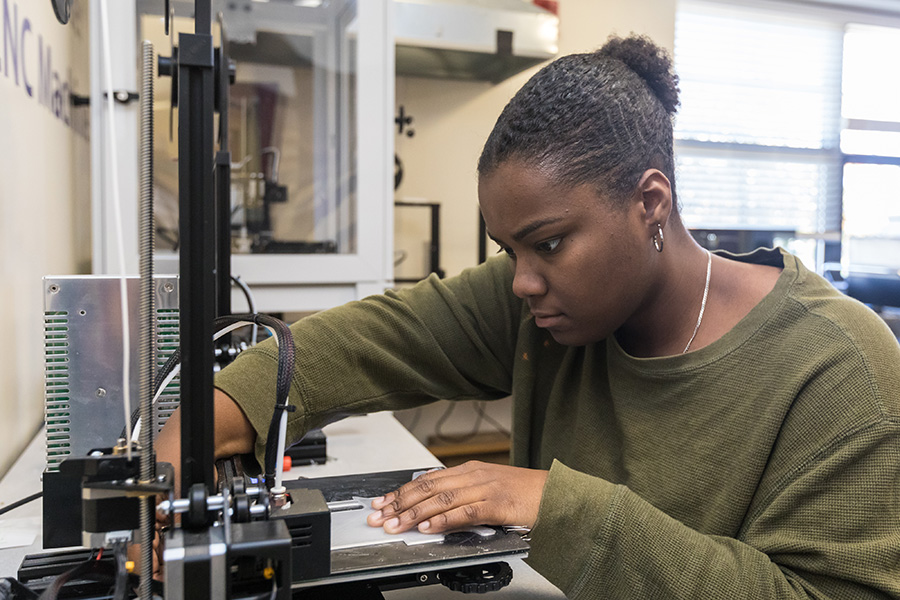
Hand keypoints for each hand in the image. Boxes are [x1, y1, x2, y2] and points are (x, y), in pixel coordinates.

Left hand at [366, 461, 547, 533]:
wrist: (558, 494)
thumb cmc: (526, 494)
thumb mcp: (489, 489)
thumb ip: (463, 496)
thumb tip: (436, 509)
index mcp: (470, 470)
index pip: (427, 479)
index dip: (402, 491)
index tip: (382, 502)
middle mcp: (474, 475)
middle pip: (429, 487)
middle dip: (400, 502)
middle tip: (379, 516)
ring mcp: (486, 488)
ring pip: (442, 498)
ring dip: (415, 512)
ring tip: (396, 524)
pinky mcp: (498, 503)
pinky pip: (466, 511)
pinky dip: (445, 520)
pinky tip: (430, 527)